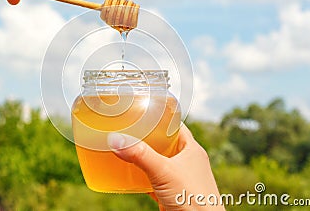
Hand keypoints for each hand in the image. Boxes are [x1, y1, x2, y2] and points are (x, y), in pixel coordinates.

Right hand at [108, 125, 224, 210]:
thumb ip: (140, 155)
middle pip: (164, 143)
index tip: (142, 111)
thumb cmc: (193, 198)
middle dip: (147, 138)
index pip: (175, 125)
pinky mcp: (172, 193)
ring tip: (125, 149)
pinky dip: (142, 178)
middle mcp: (187, 161)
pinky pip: (154, 180)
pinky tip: (130, 176)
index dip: (160, 117)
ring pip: (159, 162)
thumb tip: (116, 139)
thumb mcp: (164, 172)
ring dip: (144, 158)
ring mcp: (180, 178)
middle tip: (128, 130)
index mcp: (192, 149)